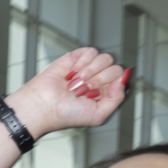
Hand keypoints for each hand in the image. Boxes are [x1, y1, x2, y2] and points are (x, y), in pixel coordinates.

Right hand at [2, 47, 127, 140]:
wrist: (42, 107)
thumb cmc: (65, 115)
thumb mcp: (98, 115)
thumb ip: (117, 98)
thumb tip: (124, 78)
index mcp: (105, 93)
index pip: (122, 80)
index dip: (111, 86)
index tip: (96, 96)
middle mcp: (98, 79)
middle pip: (114, 69)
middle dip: (97, 81)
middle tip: (82, 92)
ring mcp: (88, 68)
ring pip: (105, 59)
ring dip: (89, 73)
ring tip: (74, 84)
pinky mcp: (76, 58)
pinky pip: (91, 52)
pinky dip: (81, 63)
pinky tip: (71, 73)